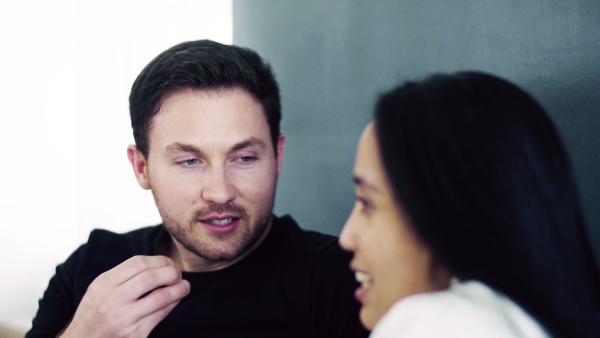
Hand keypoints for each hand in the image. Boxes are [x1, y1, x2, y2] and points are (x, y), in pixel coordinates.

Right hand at [60, 255, 189, 337]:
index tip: (168, 262)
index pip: (137, 263)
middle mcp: (112, 300)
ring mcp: (123, 319)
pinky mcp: (135, 335)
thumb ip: (123, 276)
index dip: (159, 260)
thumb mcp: (99, 290)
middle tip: (178, 273)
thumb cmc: (94, 314)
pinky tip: (176, 299)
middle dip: (171, 272)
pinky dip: (173, 304)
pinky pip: (161, 315)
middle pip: (151, 278)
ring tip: (185, 285)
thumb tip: (159, 264)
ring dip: (178, 289)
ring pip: (161, 297)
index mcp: (103, 284)